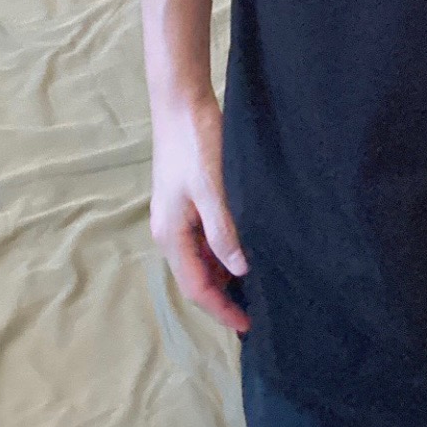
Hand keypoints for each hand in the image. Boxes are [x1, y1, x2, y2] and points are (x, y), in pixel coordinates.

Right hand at [149, 92, 251, 335]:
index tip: (247, 325)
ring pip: (202, 259)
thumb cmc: (195, 143)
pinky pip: (205, 240)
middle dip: (223, 297)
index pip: (196, 287)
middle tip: (256, 310)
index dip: (221, 309)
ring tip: (255, 287)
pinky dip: (223, 253)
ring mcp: (178, 216)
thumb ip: (223, 230)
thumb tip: (239, 271)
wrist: (181, 102)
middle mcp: (170, 231)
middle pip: (197, 277)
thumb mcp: (212, 188)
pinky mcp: (189, 201)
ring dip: (224, 275)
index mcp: (170, 234)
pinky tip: (245, 251)